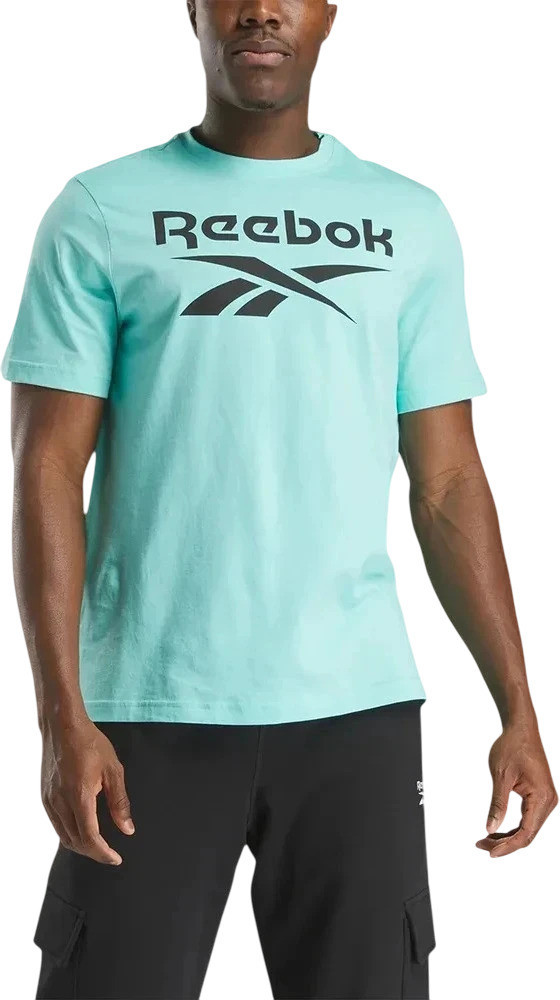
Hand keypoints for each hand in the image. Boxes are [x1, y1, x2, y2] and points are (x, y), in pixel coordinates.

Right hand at [41, 716, 134, 863]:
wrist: (63, 726)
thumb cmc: (90, 743)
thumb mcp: (113, 770)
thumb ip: (120, 802)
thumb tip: (127, 829)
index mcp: (79, 796)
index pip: (90, 837)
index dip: (103, 853)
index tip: (116, 858)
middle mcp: (60, 802)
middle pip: (76, 842)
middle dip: (94, 852)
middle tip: (111, 854)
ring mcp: (49, 800)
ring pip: (64, 837)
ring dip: (81, 846)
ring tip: (99, 845)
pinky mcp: (45, 797)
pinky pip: (57, 825)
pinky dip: (70, 834)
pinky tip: (83, 830)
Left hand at [476, 720, 556, 856]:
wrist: (521, 729)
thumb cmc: (512, 747)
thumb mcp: (501, 776)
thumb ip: (497, 804)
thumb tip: (490, 829)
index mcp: (541, 798)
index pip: (526, 833)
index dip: (508, 846)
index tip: (490, 852)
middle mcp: (548, 802)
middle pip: (528, 834)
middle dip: (505, 843)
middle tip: (481, 845)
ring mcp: (546, 800)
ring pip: (528, 829)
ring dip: (508, 837)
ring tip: (485, 840)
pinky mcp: (540, 797)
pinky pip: (528, 819)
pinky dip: (513, 827)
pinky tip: (497, 831)